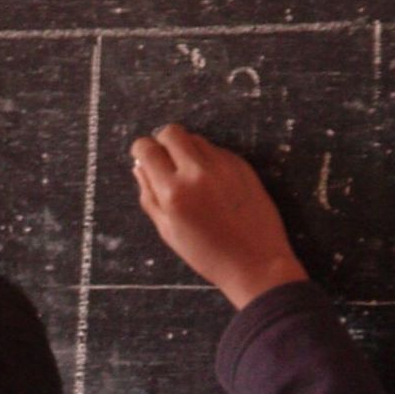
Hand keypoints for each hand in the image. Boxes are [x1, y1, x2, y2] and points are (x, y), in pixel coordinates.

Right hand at [130, 125, 307, 309]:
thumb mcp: (168, 231)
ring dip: (186, 150)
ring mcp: (223, 165)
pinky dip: (207, 160)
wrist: (255, 261)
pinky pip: (216, 150)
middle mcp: (197, 172)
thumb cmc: (207, 254)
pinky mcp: (241, 164)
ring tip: (189, 177)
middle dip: (163, 141)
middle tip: (164, 161)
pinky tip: (211, 185)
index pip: (149, 150)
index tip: (142, 155)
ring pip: (195, 138)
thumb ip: (149, 197)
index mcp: (174, 192)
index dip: (141, 150)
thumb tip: (139, 168)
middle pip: (172, 132)